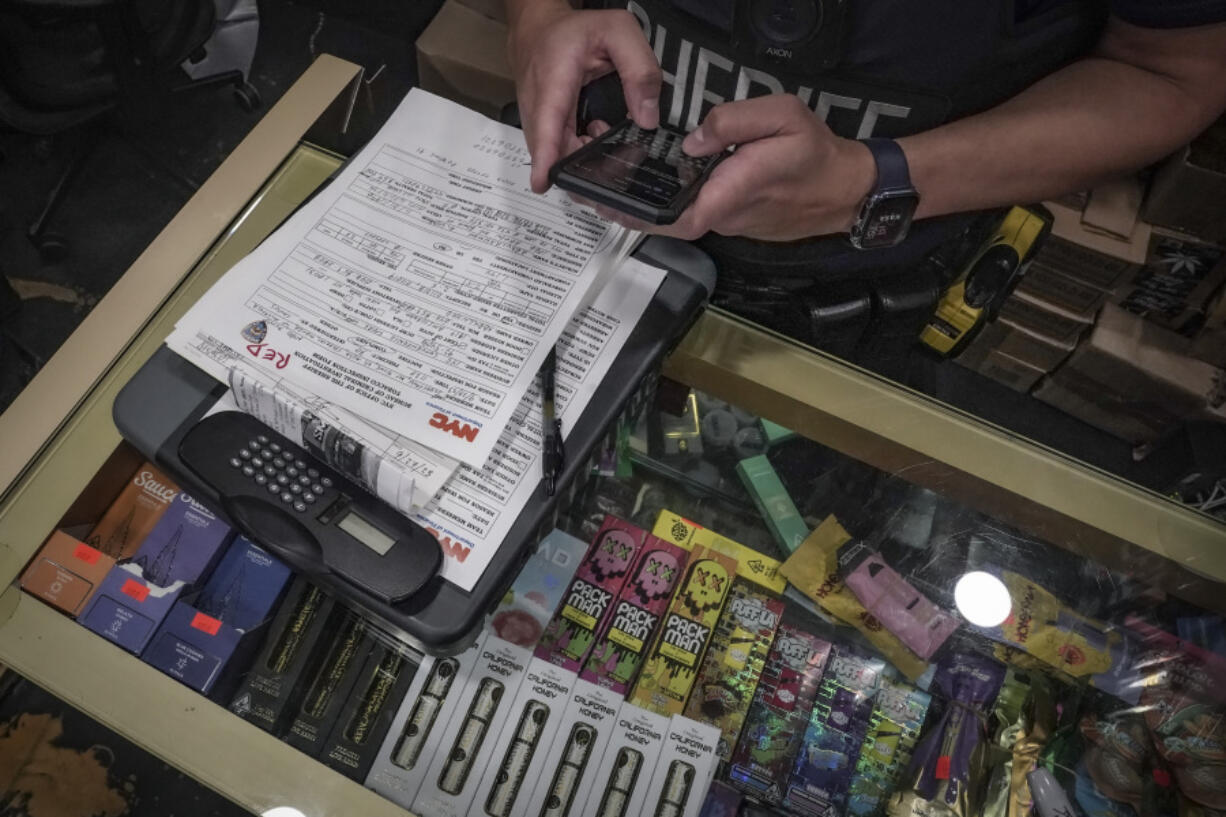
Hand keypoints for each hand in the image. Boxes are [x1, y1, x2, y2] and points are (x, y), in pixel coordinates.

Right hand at [508, 2, 660, 192]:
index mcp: (554, 78)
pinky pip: (553, 149)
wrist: (537, 26)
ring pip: (551, 154)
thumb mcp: (619, 31)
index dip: (545, 156)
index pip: (547, 123)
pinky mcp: (537, 126)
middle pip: (549, 150)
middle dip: (580, 168)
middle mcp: (536, 103)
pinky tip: (595, 137)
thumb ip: (640, 70)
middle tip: (616, 164)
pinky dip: (576, 151)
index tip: (542, 183)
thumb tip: (647, 119)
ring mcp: (533, 118)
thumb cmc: (576, 29)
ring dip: (580, 159)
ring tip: (607, 140)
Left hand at [588, 94, 877, 241]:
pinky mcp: (734, 219)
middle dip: (628, 212)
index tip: (607, 204)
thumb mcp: (783, 117)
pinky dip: (671, 203)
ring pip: (681, 218)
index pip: (678, 215)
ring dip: (647, 206)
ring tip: (612, 186)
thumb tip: (695, 137)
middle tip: (592, 195)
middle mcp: (726, 215)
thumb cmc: (816, 153)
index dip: (640, 214)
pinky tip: (653, 185)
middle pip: (668, 223)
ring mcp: (729, 221)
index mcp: (734, 191)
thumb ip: (735, 121)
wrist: (845, 190)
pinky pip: (697, 213)